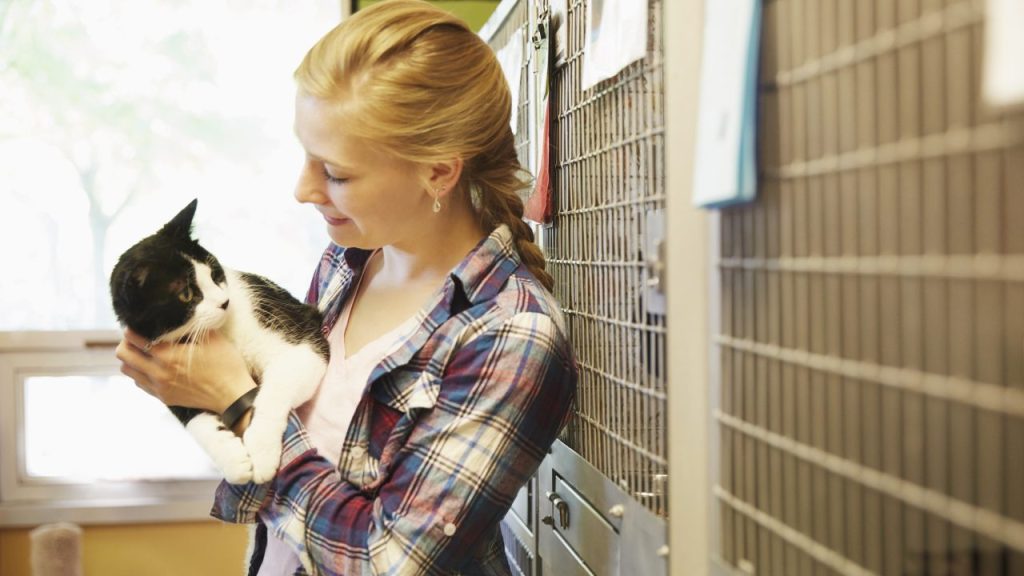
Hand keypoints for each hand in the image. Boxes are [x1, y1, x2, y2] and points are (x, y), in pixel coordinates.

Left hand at [116, 329, 255, 413]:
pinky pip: (140, 383)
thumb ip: (191, 325)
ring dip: (132, 358)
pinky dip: (140, 372)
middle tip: (138, 336)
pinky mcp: (164, 398)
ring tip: (143, 351)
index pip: (133, 338)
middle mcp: (158, 373)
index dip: (132, 327)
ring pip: (127, 370)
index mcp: (168, 355)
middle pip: (123, 355)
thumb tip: (178, 314)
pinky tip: (153, 366)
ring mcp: (160, 387)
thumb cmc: (226, 364)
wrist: (233, 396)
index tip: (138, 322)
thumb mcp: (212, 338)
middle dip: (127, 342)